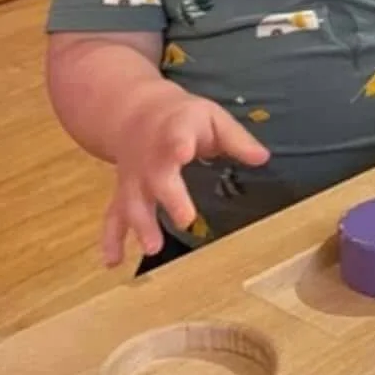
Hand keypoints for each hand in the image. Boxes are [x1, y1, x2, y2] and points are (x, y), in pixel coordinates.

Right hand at [103, 85, 269, 266]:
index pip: (177, 137)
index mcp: (175, 133)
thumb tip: (263, 158)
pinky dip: (111, 239)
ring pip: (133, 202)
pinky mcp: (124, 193)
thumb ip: (236, 139)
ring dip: (141, 225)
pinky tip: (113, 262)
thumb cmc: (183, 118)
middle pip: (157, 178)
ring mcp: (134, 178)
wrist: (134, 112)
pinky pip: (114, 216)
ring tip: (152, 248)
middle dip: (170, 199)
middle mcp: (151, 159)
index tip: (182, 152)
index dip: (179, 144)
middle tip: (185, 220)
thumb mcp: (212, 117)